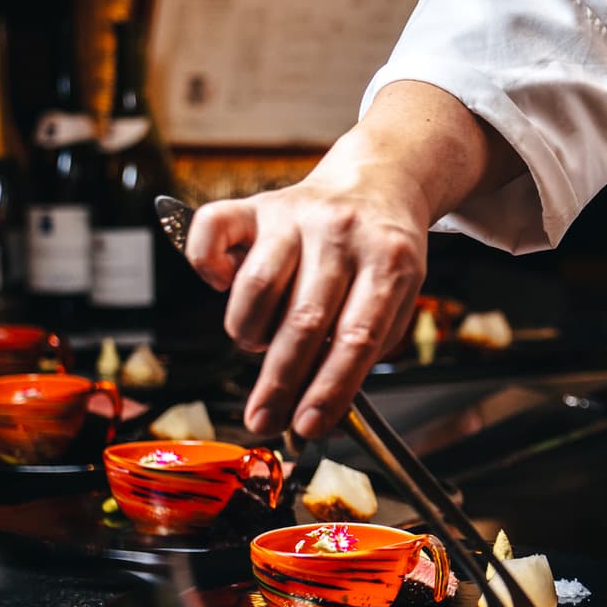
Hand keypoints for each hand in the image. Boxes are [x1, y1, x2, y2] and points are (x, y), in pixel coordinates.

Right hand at [188, 168, 428, 438]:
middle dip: (281, 382)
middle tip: (264, 419)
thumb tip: (319, 406)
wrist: (378, 181)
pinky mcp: (258, 204)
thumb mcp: (400, 294)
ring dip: (251, 331)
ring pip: (257, 285)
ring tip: (261, 343)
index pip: (358, 335)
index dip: (330, 387)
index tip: (309, 425)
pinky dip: (206, 264)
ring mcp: (296, 215)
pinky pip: (211, 229)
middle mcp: (341, 233)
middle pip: (304, 319)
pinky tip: (223, 284)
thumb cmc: (384, 252)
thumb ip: (365, 345)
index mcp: (390, 260)